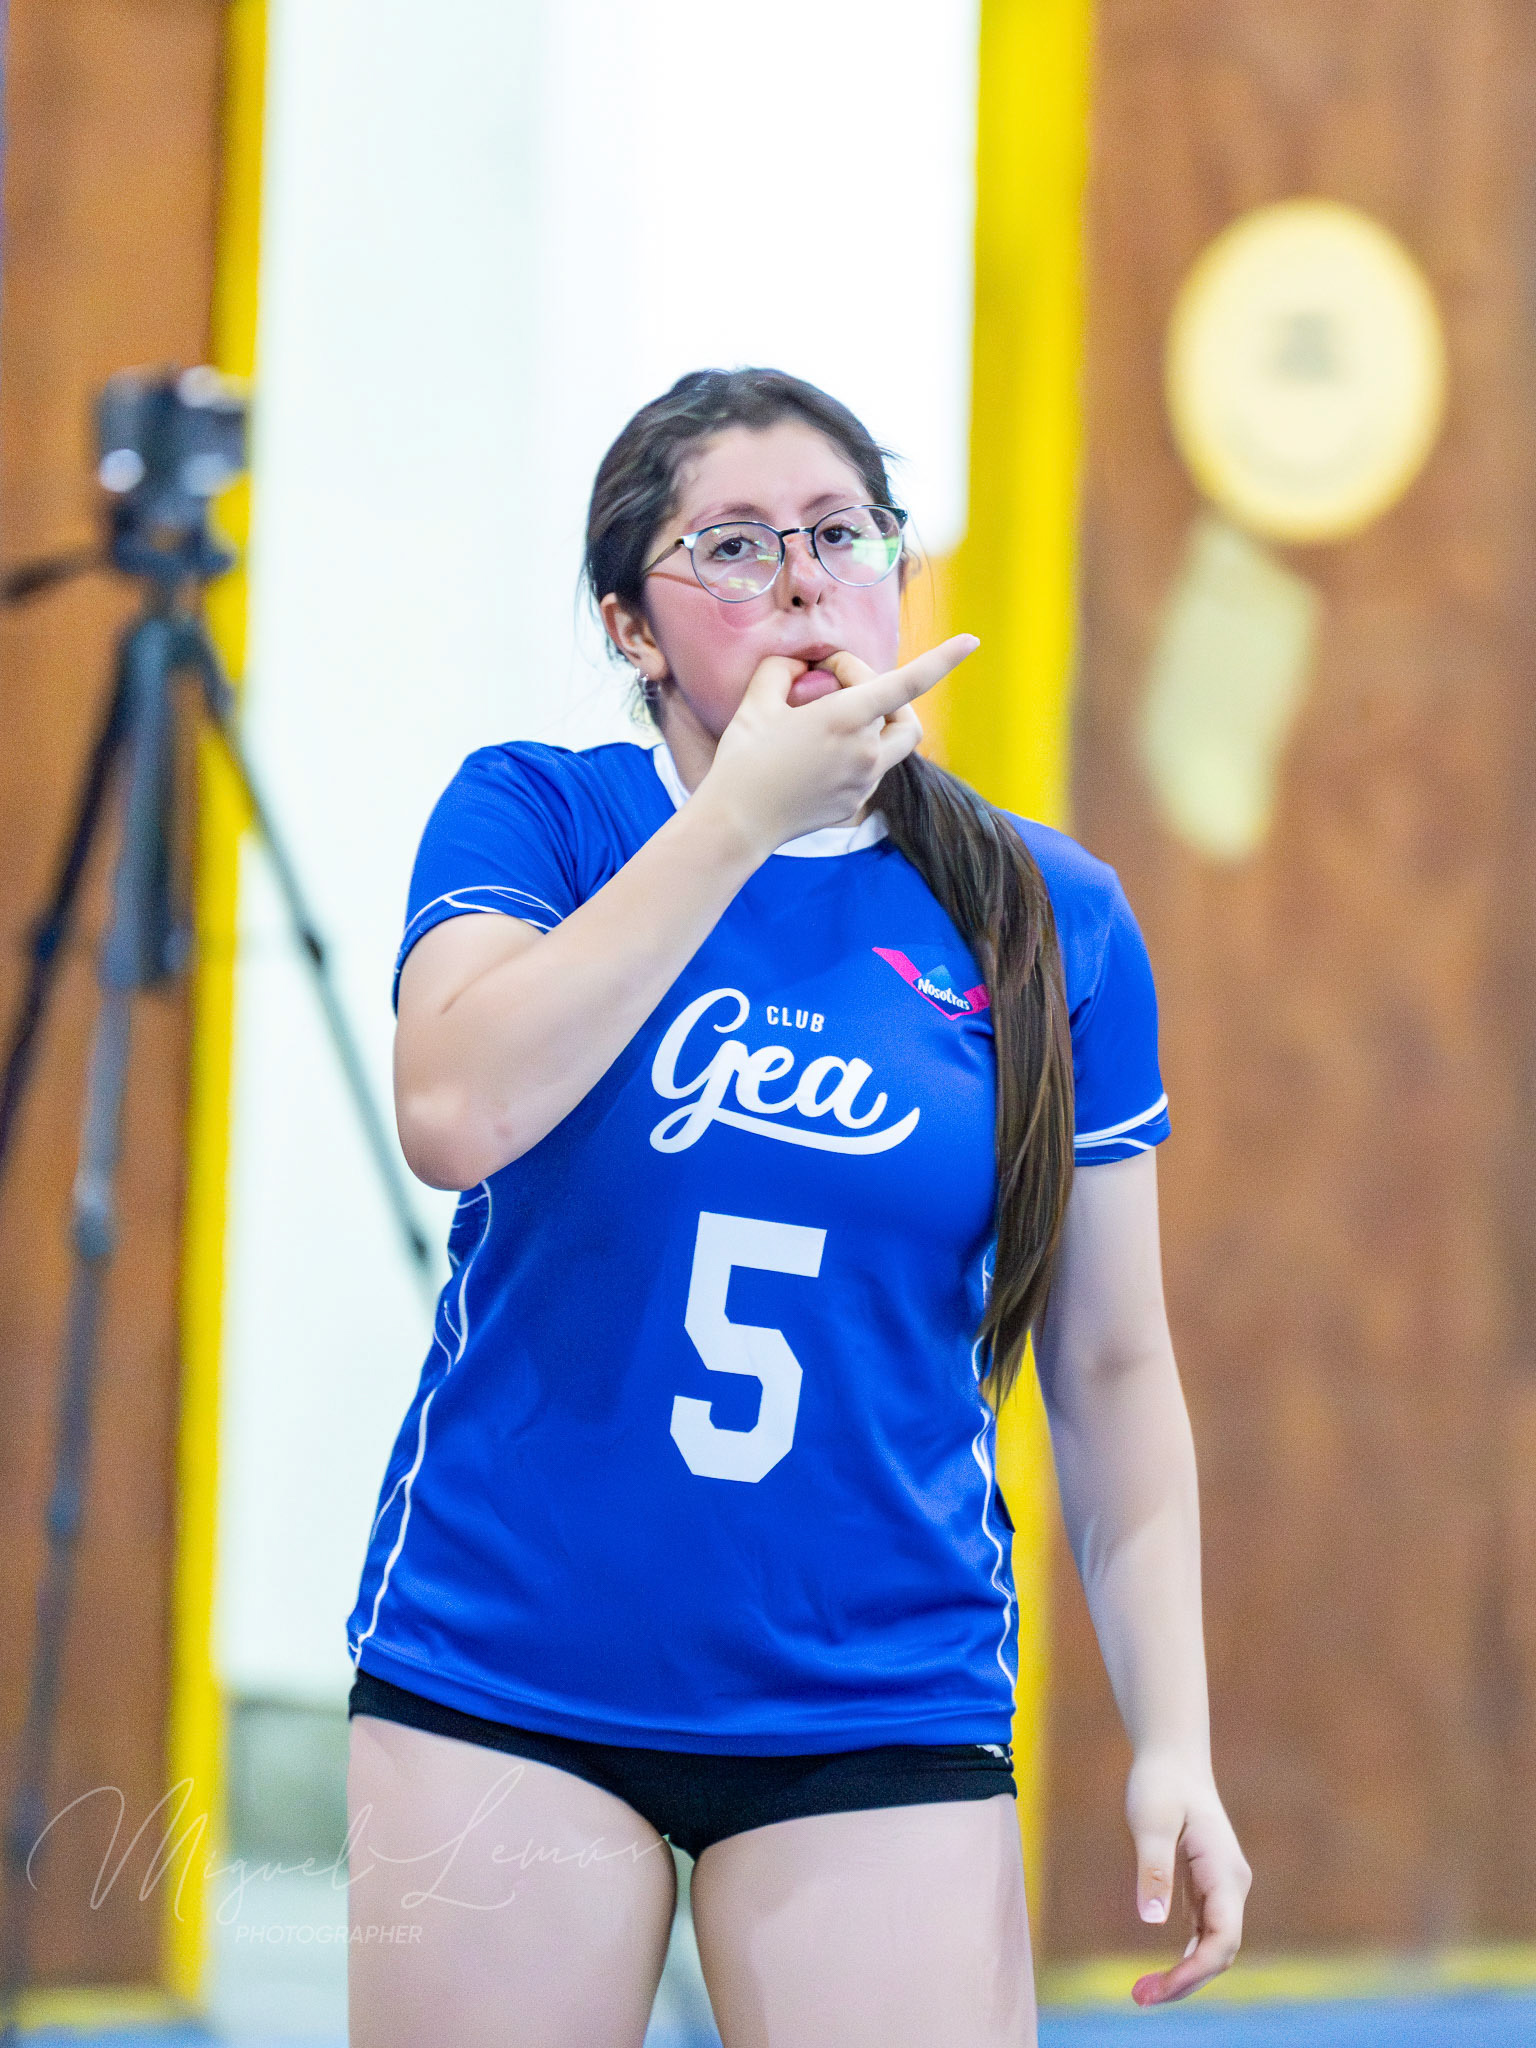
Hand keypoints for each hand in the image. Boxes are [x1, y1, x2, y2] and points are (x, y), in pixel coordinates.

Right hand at [699, 634, 978, 852]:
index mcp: (843, 718)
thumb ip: (782, 669)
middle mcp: (864, 751)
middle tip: (837, 684)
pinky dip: (855, 751)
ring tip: (836, 717)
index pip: (906, 683)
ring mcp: (864, 782)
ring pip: (892, 744)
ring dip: (877, 723)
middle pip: (904, 714)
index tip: (970, 641)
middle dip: (884, 690)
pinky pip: (870, 769)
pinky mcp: (855, 804)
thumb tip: (802, 666)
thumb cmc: (743, 760)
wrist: (736, 824)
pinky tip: (817, 754)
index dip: (942, 659)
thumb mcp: (756, 702)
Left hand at [1124, 1753, 1250, 2005]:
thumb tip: (1153, 1922)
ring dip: (1184, 1973)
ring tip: (1143, 1992)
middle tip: (1139, 1998)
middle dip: (1185, 1981)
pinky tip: (1161, 1973)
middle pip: (1219, 1951)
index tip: (1159, 1989)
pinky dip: (1185, 1956)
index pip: (1223, 1939)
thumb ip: (1153, 1868)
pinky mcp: (1207, 1887)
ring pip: (1212, 1946)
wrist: (1173, 1759)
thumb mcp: (1150, 1820)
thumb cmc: (1161, 1784)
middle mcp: (1231, 1886)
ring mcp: (1221, 1889)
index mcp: (1225, 1873)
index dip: (1195, 1971)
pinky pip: (1203, 1933)